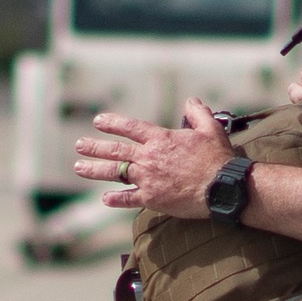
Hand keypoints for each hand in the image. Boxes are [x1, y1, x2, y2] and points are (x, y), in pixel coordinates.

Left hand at [73, 97, 234, 217]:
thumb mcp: (211, 130)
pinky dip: (116, 199)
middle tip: (80, 145)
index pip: (131, 128)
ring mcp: (148, 179)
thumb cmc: (218, 158)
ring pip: (115, 173)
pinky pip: (128, 199)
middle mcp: (149, 158)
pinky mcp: (152, 199)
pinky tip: (105, 199)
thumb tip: (191, 101)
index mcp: (161, 139)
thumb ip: (198, 114)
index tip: (98, 121)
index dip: (113, 123)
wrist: (221, 187)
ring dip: (95, 170)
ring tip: (79, 168)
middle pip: (116, 150)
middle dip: (95, 147)